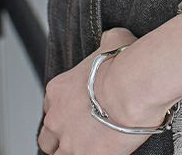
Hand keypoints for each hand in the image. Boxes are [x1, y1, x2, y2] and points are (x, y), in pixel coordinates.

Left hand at [37, 27, 173, 154]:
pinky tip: (101, 151)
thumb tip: (110, 39)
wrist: (132, 88)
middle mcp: (57, 116)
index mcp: (59, 89)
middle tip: (82, 131)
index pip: (53, 105)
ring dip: (71, 149)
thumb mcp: (114, 40)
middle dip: (61, 134)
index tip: (81, 108)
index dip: (66, 108)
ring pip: (58, 153)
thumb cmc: (124, 65)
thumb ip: (107, 42)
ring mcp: (68, 140)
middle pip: (48, 135)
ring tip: (91, 145)